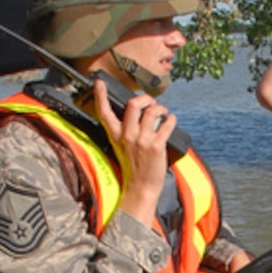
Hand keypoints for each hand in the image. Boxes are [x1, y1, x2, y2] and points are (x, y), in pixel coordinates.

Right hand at [94, 77, 174, 220]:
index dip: (101, 96)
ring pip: (151, 111)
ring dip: (160, 108)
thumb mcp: (122, 148)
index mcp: (116, 136)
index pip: (104, 113)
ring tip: (164, 112)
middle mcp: (127, 136)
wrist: (140, 189)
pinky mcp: (156, 146)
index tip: (100, 83)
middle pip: (133, 105)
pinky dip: (171, 119)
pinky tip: (171, 121)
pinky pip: (166, 124)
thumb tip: (139, 115)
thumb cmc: (134, 168)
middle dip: (145, 98)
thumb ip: (125, 132)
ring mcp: (142, 141)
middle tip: (151, 102)